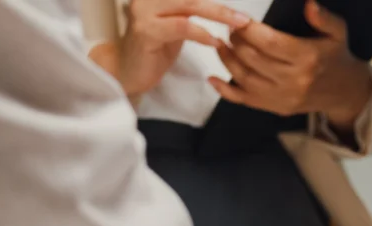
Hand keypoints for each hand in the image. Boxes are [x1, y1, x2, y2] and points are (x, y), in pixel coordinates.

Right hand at [89, 0, 250, 97]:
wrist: (127, 72)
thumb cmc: (154, 50)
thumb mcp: (175, 25)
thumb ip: (190, 12)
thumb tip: (218, 7)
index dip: (216, 1)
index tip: (238, 10)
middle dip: (222, 8)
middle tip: (244, 18)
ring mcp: (144, 12)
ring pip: (189, 7)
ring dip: (217, 16)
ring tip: (238, 26)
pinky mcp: (147, 31)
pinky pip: (181, 27)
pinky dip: (201, 33)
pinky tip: (215, 42)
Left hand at [209, 0, 371, 133]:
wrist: (345, 92)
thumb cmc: (336, 57)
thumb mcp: (338, 33)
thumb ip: (324, 18)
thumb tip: (309, 4)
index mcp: (307, 58)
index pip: (269, 42)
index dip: (248, 30)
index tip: (237, 19)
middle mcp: (295, 80)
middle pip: (253, 59)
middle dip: (235, 41)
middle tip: (229, 29)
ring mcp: (285, 97)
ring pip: (245, 78)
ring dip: (228, 60)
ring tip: (221, 44)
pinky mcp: (278, 108)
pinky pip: (246, 100)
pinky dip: (226, 91)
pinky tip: (214, 78)